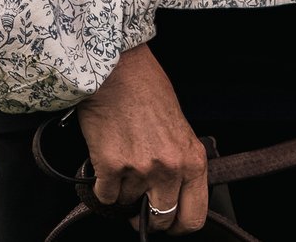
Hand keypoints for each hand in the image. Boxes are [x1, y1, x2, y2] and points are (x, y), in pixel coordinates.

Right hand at [73, 44, 206, 232]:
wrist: (117, 70)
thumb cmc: (148, 91)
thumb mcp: (180, 129)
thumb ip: (180, 164)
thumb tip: (172, 195)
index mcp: (193, 161)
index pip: (193, 218)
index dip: (178, 225)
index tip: (168, 222)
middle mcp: (169, 169)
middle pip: (160, 220)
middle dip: (148, 217)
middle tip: (140, 204)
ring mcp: (140, 170)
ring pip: (128, 206)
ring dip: (123, 193)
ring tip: (124, 163)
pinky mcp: (110, 167)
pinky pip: (105, 196)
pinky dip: (102, 186)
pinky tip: (106, 164)